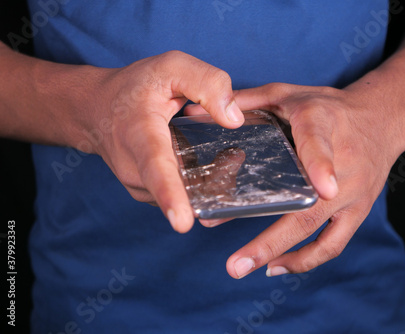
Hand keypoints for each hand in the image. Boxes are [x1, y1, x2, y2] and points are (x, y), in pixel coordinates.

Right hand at [80, 51, 243, 232]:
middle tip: (234, 158)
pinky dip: (200, 183)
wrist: (96, 110)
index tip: (182, 222)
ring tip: (223, 157)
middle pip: (182, 189)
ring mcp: (139, 187)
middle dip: (215, 181)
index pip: (155, 167)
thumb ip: (207, 84)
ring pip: (186, 195)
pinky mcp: (146, 194)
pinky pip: (181, 195)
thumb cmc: (134, 88)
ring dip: (211, 181)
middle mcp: (134, 169)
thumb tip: (234, 120)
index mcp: (140, 135)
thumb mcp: (171, 68)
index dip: (170, 194)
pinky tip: (207, 163)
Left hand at [186, 82, 404, 277]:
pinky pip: (334, 245)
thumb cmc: (328, 107)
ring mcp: (353, 194)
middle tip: (235, 264)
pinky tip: (276, 266)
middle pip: (311, 210)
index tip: (322, 189)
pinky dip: (306, 261)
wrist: (381, 120)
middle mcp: (344, 165)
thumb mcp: (288, 93)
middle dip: (271, 241)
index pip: (321, 146)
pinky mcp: (359, 211)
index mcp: (323, 126)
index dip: (322, 166)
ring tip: (245, 269)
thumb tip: (194, 113)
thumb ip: (246, 101)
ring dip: (285, 258)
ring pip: (322, 236)